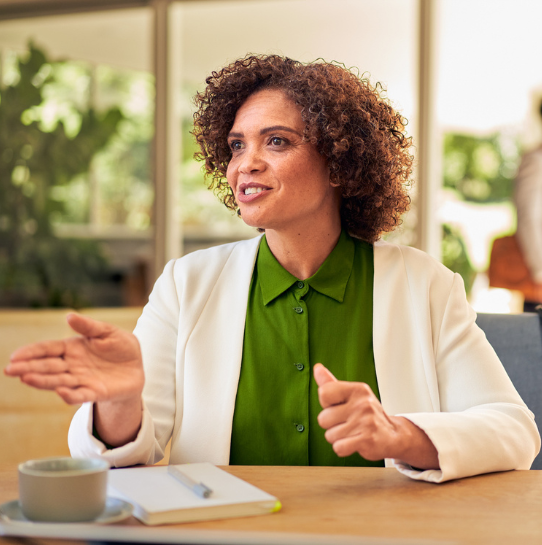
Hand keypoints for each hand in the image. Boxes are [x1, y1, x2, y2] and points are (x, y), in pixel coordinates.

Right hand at [5, 313, 144, 404]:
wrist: (137, 367)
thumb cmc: (120, 347)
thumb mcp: (108, 332)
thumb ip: (89, 326)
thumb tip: (69, 316)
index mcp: (73, 348)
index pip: (48, 349)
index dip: (32, 352)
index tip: (15, 355)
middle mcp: (72, 365)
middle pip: (48, 366)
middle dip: (29, 367)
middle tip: (10, 369)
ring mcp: (82, 380)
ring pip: (59, 381)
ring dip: (43, 381)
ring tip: (26, 378)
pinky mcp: (95, 392)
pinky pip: (81, 395)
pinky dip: (71, 395)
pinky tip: (61, 393)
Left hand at [314, 363, 438, 468]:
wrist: (393, 435)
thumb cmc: (367, 414)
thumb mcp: (352, 395)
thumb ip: (331, 383)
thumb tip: (317, 368)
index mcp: (357, 389)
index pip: (324, 392)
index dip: (327, 404)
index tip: (339, 406)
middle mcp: (362, 404)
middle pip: (323, 418)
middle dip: (331, 424)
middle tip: (348, 423)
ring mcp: (365, 422)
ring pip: (329, 435)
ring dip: (338, 437)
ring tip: (353, 433)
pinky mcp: (367, 440)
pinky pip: (338, 447)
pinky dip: (343, 448)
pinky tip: (355, 442)